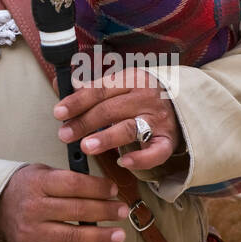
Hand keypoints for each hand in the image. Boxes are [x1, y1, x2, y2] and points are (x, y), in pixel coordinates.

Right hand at [0, 163, 129, 241]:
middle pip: (76, 210)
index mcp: (38, 183)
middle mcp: (34, 208)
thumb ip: (66, 178)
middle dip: (104, 210)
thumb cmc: (24, 186)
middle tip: (122, 210)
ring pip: (70, 235)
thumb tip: (101, 186)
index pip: (74, 185)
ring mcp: (31, 231)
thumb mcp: (41, 171)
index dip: (97, 188)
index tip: (113, 190)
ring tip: (118, 235)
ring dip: (98, 237)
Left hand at [51, 65, 184, 170]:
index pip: (100, 90)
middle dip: (85, 122)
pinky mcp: (168, 141)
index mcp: (132, 79)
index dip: (78, 101)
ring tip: (86, 147)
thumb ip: (91, 87)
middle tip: (64, 135)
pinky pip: (156, 152)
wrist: (182, 106)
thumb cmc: (142, 96)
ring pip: (130, 128)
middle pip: (111, 109)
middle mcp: (146, 98)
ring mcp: (158, 120)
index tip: (58, 113)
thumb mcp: (120, 84)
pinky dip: (141, 159)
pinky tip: (124, 162)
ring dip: (107, 138)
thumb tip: (59, 83)